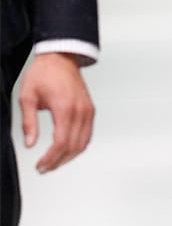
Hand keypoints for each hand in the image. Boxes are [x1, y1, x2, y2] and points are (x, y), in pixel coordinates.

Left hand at [18, 53, 95, 173]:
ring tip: (54, 162)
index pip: (61, 142)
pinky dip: (78, 146)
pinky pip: (88, 135)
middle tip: (44, 168)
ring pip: (83, 143)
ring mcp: (87, 110)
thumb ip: (29, 122)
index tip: (40, 165)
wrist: (60, 57)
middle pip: (73, 146)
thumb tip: (30, 143)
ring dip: (69, 157)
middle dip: (58, 161)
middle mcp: (80, 110)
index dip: (51, 158)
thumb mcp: (27, 96)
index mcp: (64, 107)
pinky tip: (67, 150)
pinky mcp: (90, 110)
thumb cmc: (44, 73)